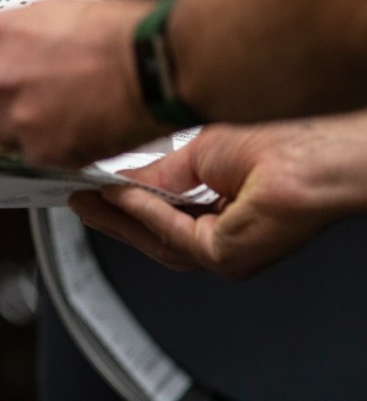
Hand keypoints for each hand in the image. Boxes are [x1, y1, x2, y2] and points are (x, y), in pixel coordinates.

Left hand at [0, 0, 171, 167]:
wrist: (160, 63)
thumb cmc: (116, 31)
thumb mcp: (46, 14)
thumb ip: (4, 38)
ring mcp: (20, 121)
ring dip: (7, 133)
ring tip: (49, 113)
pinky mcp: (47, 154)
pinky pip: (31, 158)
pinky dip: (45, 149)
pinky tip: (73, 127)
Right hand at [69, 112, 366, 278]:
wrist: (318, 150)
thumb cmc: (286, 143)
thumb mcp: (198, 156)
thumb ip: (156, 177)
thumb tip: (119, 184)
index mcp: (226, 215)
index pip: (165, 219)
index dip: (126, 209)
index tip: (94, 194)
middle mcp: (227, 240)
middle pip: (155, 237)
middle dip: (113, 219)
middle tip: (81, 201)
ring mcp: (227, 253)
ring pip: (157, 242)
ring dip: (119, 220)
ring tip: (90, 200)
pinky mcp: (225, 257)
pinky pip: (170, 237)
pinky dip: (143, 214)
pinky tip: (121, 196)